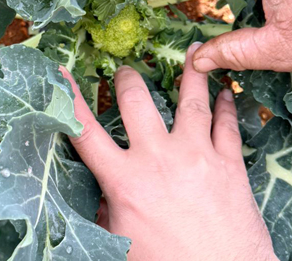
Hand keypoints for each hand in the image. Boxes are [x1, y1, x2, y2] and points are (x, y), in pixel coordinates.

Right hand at [62, 44, 275, 260]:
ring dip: (192, 74)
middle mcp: (159, 159)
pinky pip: (227, 124)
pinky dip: (227, 105)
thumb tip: (105, 195)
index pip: (86, 131)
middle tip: (126, 71)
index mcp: (126, 181)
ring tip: (195, 50)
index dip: (69, 98)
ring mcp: (197, 156)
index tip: (62, 72)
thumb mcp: (121, 244)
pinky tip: (227, 92)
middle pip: (138, 103)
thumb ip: (108, 212)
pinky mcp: (229, 163)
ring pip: (192, 101)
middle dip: (128, 80)